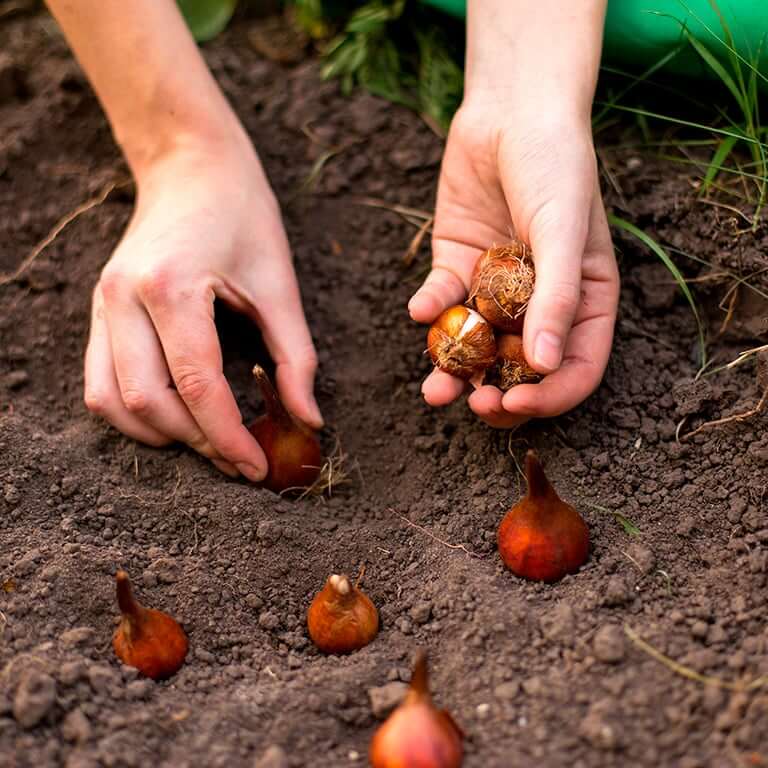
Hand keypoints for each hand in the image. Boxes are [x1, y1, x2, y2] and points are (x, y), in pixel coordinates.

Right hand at [84, 138, 321, 479]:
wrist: (191, 167)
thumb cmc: (243, 216)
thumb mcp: (281, 284)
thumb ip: (296, 357)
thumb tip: (310, 422)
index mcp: (171, 286)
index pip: (198, 386)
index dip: (230, 437)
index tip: (257, 468)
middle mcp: (122, 298)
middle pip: (149, 402)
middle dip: (198, 443)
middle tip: (240, 460)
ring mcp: (102, 305)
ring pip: (112, 402)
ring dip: (161, 435)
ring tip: (211, 443)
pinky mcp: (99, 311)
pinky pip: (100, 384)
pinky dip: (135, 414)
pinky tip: (177, 418)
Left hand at [409, 106, 618, 427]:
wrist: (510, 111)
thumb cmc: (556, 165)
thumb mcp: (565, 230)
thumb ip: (558, 297)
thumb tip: (545, 367)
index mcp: (583, 302)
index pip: (575, 368)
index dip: (549, 397)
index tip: (516, 405)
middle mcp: (540, 304)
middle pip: (521, 370)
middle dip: (497, 395)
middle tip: (474, 405)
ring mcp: (496, 290)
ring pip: (476, 347)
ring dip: (454, 372)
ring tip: (435, 390)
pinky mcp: (458, 268)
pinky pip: (443, 302)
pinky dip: (430, 309)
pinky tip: (420, 307)